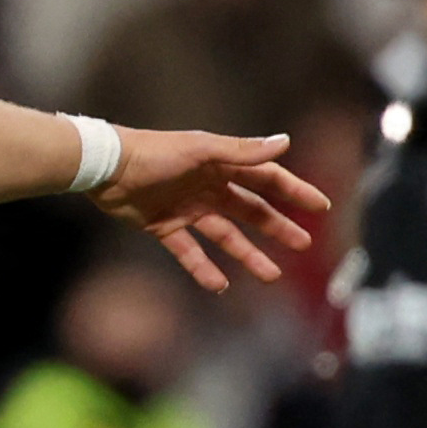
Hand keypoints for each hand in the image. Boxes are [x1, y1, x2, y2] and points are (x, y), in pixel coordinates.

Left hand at [100, 127, 330, 294]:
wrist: (105, 167)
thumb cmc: (154, 153)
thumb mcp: (202, 150)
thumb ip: (242, 151)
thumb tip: (285, 142)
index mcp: (221, 164)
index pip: (267, 179)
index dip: (294, 191)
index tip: (320, 207)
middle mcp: (208, 186)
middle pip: (251, 210)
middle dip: (277, 228)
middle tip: (302, 244)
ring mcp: (188, 208)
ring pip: (226, 236)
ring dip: (248, 255)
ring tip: (270, 276)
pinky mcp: (165, 226)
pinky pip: (190, 251)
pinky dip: (203, 268)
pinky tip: (219, 285)